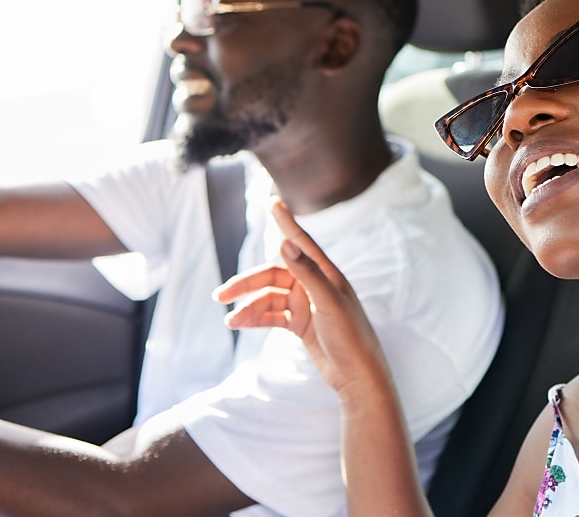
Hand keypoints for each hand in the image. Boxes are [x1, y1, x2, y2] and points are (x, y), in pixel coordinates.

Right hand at [212, 198, 391, 393]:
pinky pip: (272, 315)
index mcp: (326, 274)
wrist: (357, 376)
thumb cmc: (351, 337)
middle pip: (272, 276)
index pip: (301, 242)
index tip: (272, 202)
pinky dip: (255, 318)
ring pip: (268, 298)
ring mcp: (305, 305)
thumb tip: (284, 243)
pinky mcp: (300, 324)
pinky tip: (239, 324)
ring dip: (248, 307)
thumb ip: (307, 273)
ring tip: (230, 321)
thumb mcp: (329, 304)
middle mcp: (313, 285)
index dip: (285, 222)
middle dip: (246, 284)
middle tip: (221, 295)